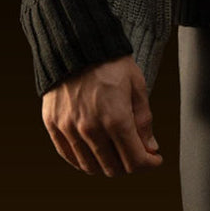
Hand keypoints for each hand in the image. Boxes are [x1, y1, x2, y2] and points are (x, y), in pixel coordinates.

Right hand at [42, 54, 162, 175]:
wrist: (77, 43)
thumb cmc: (111, 62)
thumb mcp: (137, 85)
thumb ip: (144, 120)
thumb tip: (151, 148)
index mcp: (116, 119)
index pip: (135, 160)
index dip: (149, 164)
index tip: (155, 160)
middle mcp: (91, 129)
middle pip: (113, 168)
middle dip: (130, 166)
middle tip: (137, 154)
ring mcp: (69, 129)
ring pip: (90, 167)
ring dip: (107, 166)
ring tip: (116, 153)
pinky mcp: (53, 125)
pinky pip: (68, 156)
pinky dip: (83, 161)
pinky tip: (94, 153)